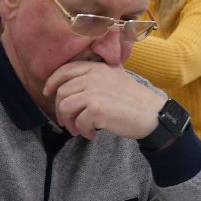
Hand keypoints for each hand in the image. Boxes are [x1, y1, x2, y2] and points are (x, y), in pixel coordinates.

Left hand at [44, 61, 166, 139]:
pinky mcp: (97, 109)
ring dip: (69, 123)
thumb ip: (95, 75)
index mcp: (96, 67)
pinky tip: (93, 134)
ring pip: (65, 107)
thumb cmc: (133, 100)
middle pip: (61, 92)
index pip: (65, 70)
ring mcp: (94, 92)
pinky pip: (78, 122)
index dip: (52, 82)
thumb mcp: (114, 77)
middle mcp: (93, 76)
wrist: (152, 114)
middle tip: (68, 123)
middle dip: (60, 111)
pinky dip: (83, 132)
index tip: (48, 93)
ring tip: (78, 130)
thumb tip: (69, 85)